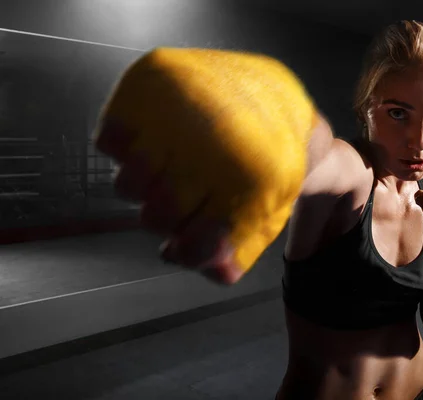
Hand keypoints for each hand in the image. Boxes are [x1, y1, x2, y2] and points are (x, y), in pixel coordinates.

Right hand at [94, 48, 316, 284]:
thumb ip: (241, 247)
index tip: (194, 236)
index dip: (189, 250)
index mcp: (250, 183)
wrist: (273, 94)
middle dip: (168, 215)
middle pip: (154, 219)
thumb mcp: (269, 208)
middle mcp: (211, 147)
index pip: (193, 248)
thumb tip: (211, 273)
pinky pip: (109, 143)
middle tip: (187, 189)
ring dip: (145, 183)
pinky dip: (126, 146)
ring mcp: (177, 111)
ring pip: (127, 185)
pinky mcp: (149, 83)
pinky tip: (156, 136)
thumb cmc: (269, 160)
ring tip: (171, 161)